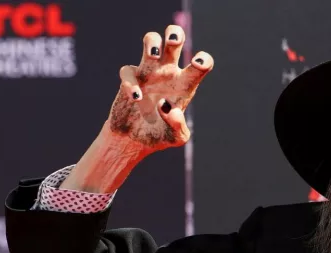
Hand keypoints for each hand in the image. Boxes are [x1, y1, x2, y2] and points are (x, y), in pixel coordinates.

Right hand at [107, 24, 213, 152]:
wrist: (135, 140)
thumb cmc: (161, 135)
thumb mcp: (175, 138)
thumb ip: (178, 125)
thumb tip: (168, 107)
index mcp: (185, 84)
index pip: (200, 65)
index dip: (202, 60)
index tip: (198, 64)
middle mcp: (168, 73)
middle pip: (174, 41)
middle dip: (174, 35)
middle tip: (173, 41)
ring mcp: (148, 73)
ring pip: (150, 41)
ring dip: (151, 42)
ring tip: (153, 55)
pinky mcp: (129, 79)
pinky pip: (128, 71)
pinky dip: (130, 82)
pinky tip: (136, 97)